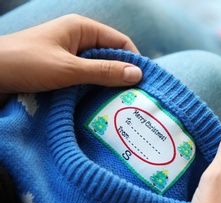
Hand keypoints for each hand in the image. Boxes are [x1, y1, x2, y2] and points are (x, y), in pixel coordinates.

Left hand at [0, 14, 141, 95]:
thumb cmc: (25, 64)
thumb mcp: (69, 69)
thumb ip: (104, 71)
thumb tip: (138, 74)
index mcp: (82, 29)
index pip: (120, 42)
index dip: (135, 61)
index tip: (146, 83)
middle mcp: (78, 40)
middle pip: (111, 57)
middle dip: (123, 76)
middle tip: (136, 99)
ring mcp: (69, 55)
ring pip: (99, 70)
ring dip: (108, 85)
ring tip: (122, 105)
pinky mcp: (62, 70)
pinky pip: (85, 79)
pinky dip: (94, 90)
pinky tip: (101, 105)